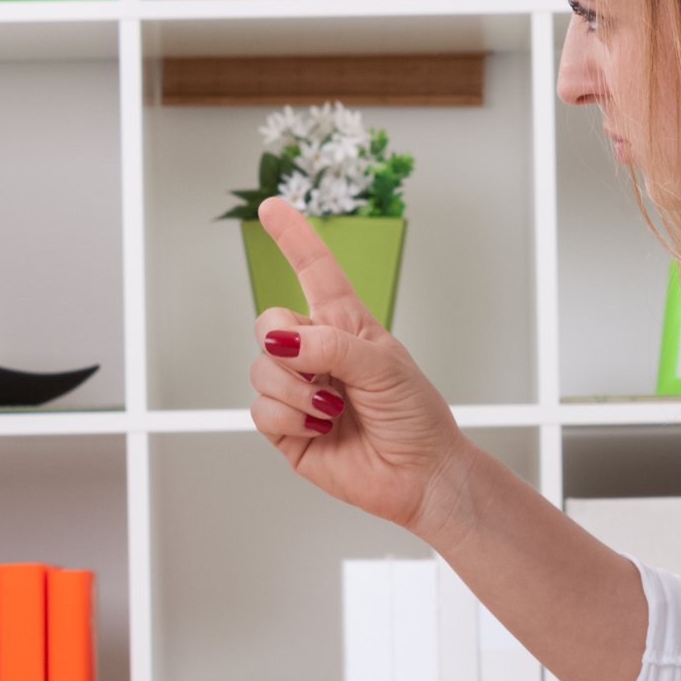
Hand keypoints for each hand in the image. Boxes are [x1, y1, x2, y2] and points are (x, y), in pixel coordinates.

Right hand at [248, 196, 473, 537]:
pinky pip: (260, 409)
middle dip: (286, 344)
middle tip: (324, 372)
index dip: (293, 237)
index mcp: (345, 325)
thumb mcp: (383, 365)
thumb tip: (280, 341)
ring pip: (261, 369)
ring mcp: (298, 390)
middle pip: (268, 323)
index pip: (313, 270)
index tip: (272, 206)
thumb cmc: (415, 415)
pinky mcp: (285, 428)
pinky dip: (290, 417)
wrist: (420, 475)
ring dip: (295, 390)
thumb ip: (331, 345)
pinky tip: (321, 427)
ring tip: (332, 409)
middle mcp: (316, 353)